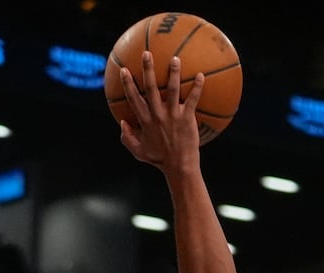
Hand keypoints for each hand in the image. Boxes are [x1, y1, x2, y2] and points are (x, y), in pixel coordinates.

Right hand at [117, 52, 204, 172]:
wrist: (179, 167)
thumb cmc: (159, 160)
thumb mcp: (139, 151)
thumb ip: (127, 138)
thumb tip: (122, 123)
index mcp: (145, 121)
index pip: (133, 98)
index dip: (127, 83)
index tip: (124, 69)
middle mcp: (157, 115)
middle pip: (151, 87)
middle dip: (147, 69)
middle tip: (147, 53)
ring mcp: (173, 115)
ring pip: (173, 89)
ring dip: (174, 73)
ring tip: (175, 58)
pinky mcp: (187, 118)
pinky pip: (193, 99)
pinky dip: (198, 87)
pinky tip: (201, 75)